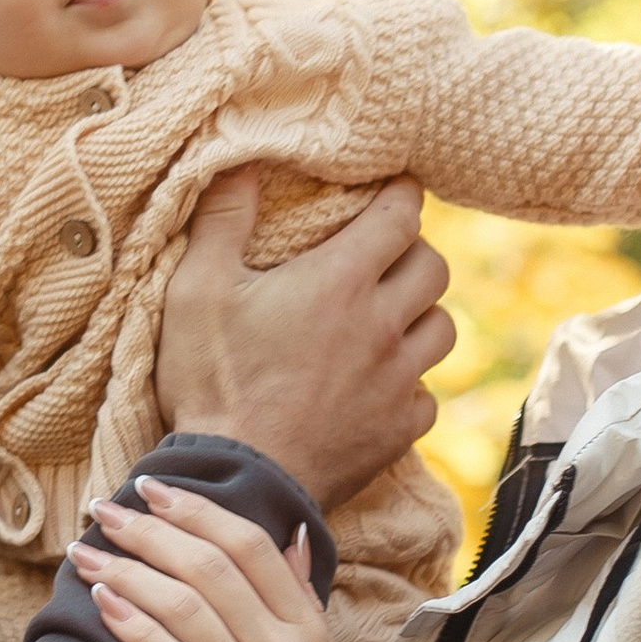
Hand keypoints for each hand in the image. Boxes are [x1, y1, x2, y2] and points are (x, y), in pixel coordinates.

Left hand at [72, 478, 358, 641]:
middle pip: (209, 568)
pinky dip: (134, 626)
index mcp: (307, 629)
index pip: (250, 548)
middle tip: (106, 509)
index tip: (153, 490)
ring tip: (86, 554)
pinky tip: (102, 603)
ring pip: (183, 608)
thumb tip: (292, 535)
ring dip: (127, 572)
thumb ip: (304, 599)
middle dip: (150, 530)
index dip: (199, 511)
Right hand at [154, 166, 451, 510]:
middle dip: (413, 252)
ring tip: (387, 318)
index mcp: (339, 280)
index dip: (401, 195)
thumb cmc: (212, 381)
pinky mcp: (398, 430)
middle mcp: (382, 325)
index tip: (392, 190)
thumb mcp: (197, 289)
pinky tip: (378, 385)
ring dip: (420, 315)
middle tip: (382, 255)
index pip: (401, 215)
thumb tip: (242, 160)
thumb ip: (223, 219)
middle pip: (434, 267)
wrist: (238, 481)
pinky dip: (411, 383)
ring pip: (443, 328)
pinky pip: (428, 394)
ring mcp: (397, 381)